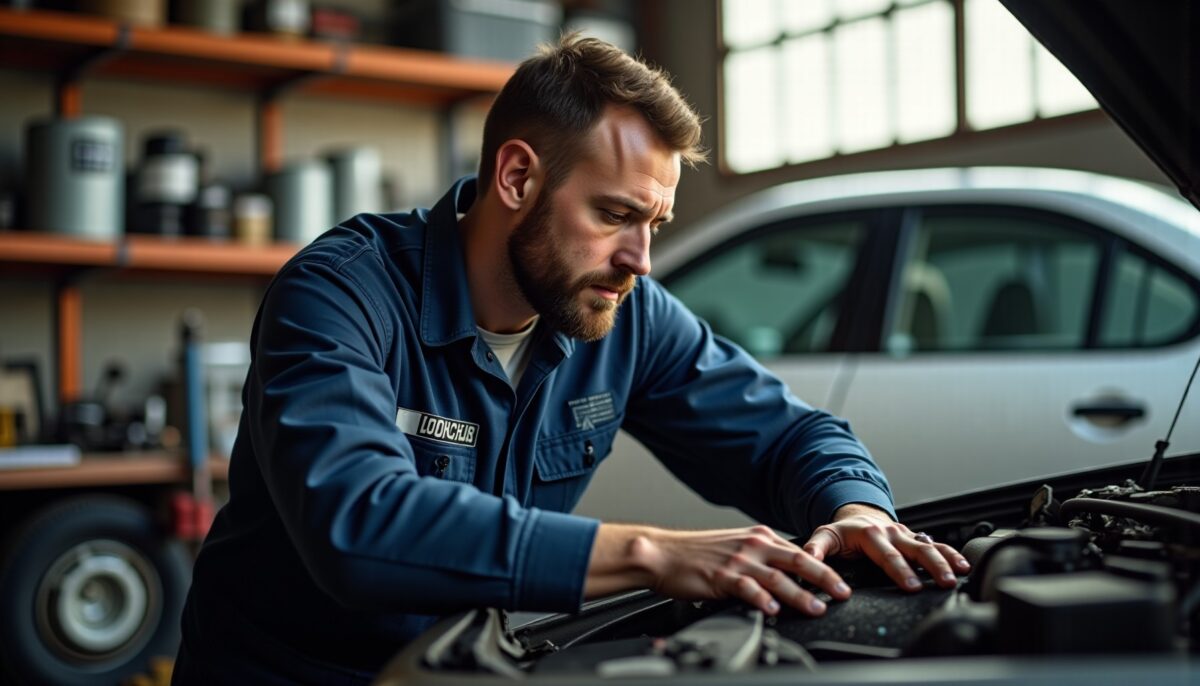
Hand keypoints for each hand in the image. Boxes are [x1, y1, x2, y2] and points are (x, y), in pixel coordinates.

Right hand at [587, 523, 850, 617]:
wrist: (662, 553)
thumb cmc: (697, 554)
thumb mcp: (735, 547)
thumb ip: (761, 558)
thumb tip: (787, 576)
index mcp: (759, 537)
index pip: (799, 551)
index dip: (823, 566)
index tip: (841, 580)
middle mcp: (752, 546)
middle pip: (798, 561)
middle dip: (825, 577)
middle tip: (843, 592)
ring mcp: (738, 561)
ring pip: (778, 578)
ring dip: (801, 594)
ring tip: (817, 607)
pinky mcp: (721, 576)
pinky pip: (747, 589)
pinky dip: (762, 599)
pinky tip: (773, 609)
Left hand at [801, 504, 970, 591]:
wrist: (858, 516)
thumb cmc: (843, 532)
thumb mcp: (825, 536)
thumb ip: (816, 548)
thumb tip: (810, 560)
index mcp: (871, 535)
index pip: (887, 556)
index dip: (899, 570)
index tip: (911, 585)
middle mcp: (892, 533)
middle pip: (915, 550)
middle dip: (930, 567)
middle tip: (943, 582)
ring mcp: (907, 535)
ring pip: (931, 546)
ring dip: (946, 560)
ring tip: (958, 575)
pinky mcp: (916, 539)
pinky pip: (938, 545)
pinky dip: (952, 554)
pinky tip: (964, 566)